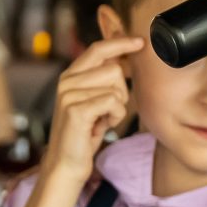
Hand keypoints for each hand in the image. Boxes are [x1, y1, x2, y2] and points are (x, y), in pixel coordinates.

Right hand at [41, 37, 141, 184]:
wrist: (66, 164)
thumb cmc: (85, 134)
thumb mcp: (94, 101)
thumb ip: (103, 79)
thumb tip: (124, 57)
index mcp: (70, 75)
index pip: (98, 49)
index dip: (120, 43)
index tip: (140, 42)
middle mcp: (67, 81)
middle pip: (113, 69)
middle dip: (121, 92)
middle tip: (107, 111)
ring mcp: (69, 94)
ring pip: (115, 87)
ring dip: (118, 107)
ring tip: (102, 119)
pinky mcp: (76, 110)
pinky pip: (113, 102)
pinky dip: (115, 117)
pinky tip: (102, 126)